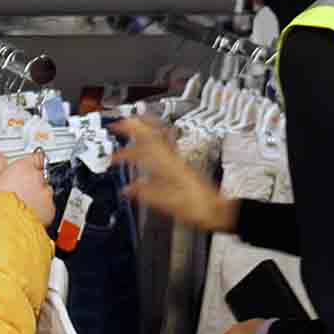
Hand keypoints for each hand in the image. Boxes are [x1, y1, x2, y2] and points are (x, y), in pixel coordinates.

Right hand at [0, 151, 55, 226]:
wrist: (4, 228)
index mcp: (23, 167)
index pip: (35, 156)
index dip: (30, 161)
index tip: (26, 165)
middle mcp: (38, 178)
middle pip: (40, 174)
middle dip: (31, 180)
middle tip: (18, 188)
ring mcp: (45, 194)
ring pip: (44, 191)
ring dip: (37, 194)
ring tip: (21, 203)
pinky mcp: (50, 210)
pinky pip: (48, 206)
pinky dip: (41, 208)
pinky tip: (27, 212)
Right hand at [111, 119, 238, 232]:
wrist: (218, 210)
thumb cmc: (198, 208)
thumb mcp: (168, 204)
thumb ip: (146, 194)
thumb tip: (128, 189)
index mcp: (169, 167)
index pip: (145, 146)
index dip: (128, 142)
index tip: (115, 140)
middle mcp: (174, 160)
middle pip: (154, 135)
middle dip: (137, 126)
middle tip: (122, 122)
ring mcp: (179, 162)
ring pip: (160, 140)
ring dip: (146, 131)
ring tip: (135, 125)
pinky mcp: (182, 168)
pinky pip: (165, 149)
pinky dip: (154, 143)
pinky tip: (150, 149)